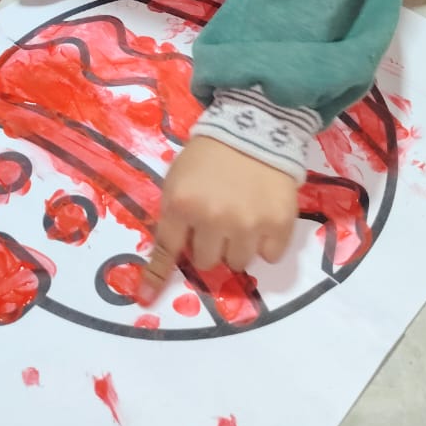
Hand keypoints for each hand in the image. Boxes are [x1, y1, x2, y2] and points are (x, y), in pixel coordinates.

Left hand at [138, 137, 298, 304]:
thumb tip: (163, 255)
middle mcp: (213, 218)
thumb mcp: (179, 178)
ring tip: (243, 216)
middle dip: (211, 244)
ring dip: (238, 245)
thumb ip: (173, 216)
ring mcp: (248, 223)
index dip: (157, 275)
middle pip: (207, 261)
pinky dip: (267, 242)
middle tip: (219, 220)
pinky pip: (270, 256)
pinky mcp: (279, 223)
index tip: (146, 297)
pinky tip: (264, 217)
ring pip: (238, 262)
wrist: (256, 128)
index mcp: (182, 204)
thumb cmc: (210, 154)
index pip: (167, 249)